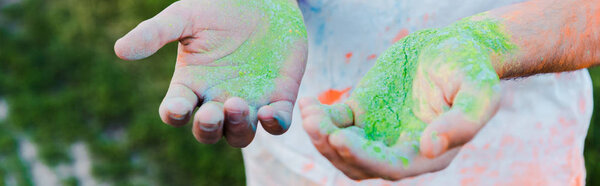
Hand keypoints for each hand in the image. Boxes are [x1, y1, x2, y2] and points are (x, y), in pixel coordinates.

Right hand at [114, 0, 306, 146]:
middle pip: (208, 131)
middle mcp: (217, 100)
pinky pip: (276, 125)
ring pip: (240, 135)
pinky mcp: (277, 99)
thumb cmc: (221, 8)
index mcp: (191, 85)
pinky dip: (273, 125)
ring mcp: (248, 102)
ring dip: (237, 128)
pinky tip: (268, 112)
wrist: (263, 0)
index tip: (178, 105)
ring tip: (236, 104)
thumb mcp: (185, 16)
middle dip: (207, 127)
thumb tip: (120, 50)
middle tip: (212, 111)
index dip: (174, 114)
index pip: (176, 112)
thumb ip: (155, 33)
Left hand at [299, 18, 506, 179]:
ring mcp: (377, 131)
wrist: (452, 46)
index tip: (340, 139)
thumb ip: (463, 122)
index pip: (392, 166)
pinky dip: (318, 118)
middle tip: (316, 126)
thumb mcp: (479, 92)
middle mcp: (399, 148)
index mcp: (428, 152)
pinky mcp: (361, 111)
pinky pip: (334, 122)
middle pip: (360, 164)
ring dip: (321, 138)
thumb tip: (430, 148)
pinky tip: (307, 104)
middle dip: (334, 149)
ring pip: (342, 148)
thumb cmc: (471, 69)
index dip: (364, 158)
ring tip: (308, 115)